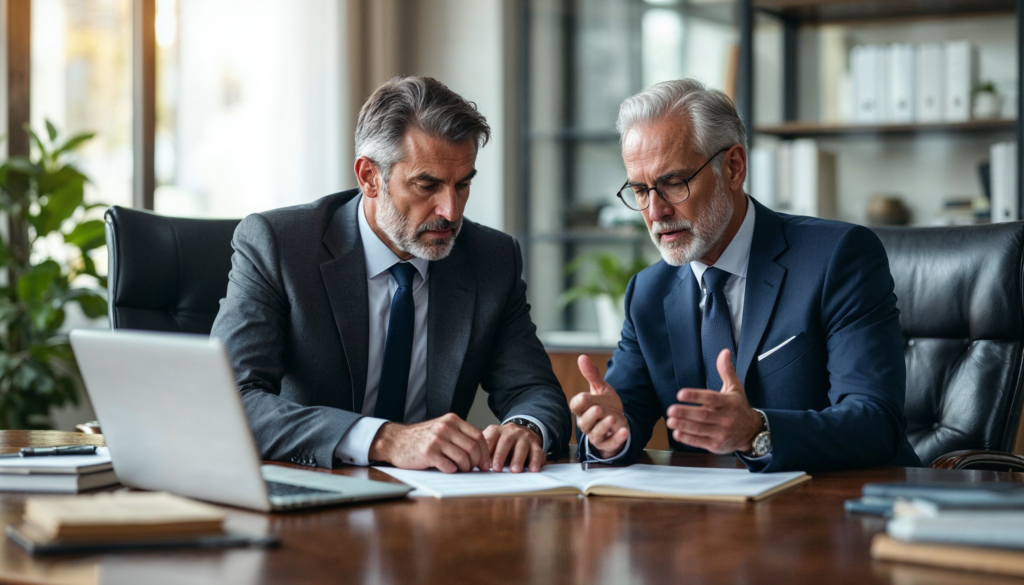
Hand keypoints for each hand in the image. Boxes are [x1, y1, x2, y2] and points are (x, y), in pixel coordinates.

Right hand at [368, 413, 491, 472]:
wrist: (396, 441)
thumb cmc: (421, 438)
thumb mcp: (441, 428)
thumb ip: (458, 435)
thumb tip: (480, 451)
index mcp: (452, 420)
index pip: (478, 435)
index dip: (485, 451)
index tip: (486, 463)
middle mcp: (445, 428)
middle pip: (473, 447)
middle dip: (477, 462)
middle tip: (476, 470)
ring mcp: (437, 440)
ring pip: (463, 458)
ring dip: (466, 468)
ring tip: (462, 470)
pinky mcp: (428, 453)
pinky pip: (449, 466)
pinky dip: (452, 471)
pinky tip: (448, 470)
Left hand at [483, 423, 544, 472]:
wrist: (523, 432)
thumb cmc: (503, 442)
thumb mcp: (492, 441)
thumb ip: (484, 451)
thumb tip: (475, 465)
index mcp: (497, 430)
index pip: (490, 439)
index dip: (486, 452)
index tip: (484, 464)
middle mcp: (511, 431)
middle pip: (506, 441)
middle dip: (500, 455)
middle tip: (497, 468)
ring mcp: (524, 437)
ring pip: (522, 447)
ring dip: (518, 459)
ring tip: (515, 470)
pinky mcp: (536, 443)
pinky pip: (537, 452)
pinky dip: (536, 461)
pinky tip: (533, 469)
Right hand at [569, 355, 629, 458]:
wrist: (618, 421)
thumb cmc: (605, 404)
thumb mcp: (600, 388)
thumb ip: (592, 375)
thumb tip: (582, 357)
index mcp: (582, 409)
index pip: (575, 406)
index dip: (579, 402)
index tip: (585, 396)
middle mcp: (586, 423)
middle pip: (584, 421)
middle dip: (591, 415)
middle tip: (599, 408)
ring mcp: (596, 434)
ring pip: (596, 433)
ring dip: (604, 426)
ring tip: (613, 418)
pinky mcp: (607, 443)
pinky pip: (610, 443)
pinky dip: (617, 438)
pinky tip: (624, 431)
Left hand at [666, 349, 762, 453]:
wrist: (751, 432)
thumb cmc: (739, 407)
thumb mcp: (735, 388)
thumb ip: (726, 370)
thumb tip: (724, 352)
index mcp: (729, 403)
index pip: (711, 398)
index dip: (695, 396)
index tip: (681, 394)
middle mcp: (726, 418)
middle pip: (703, 415)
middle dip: (685, 413)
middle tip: (670, 409)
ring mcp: (722, 433)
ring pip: (700, 429)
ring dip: (684, 425)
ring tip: (670, 421)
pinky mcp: (716, 445)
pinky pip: (700, 442)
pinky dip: (688, 439)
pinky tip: (677, 434)